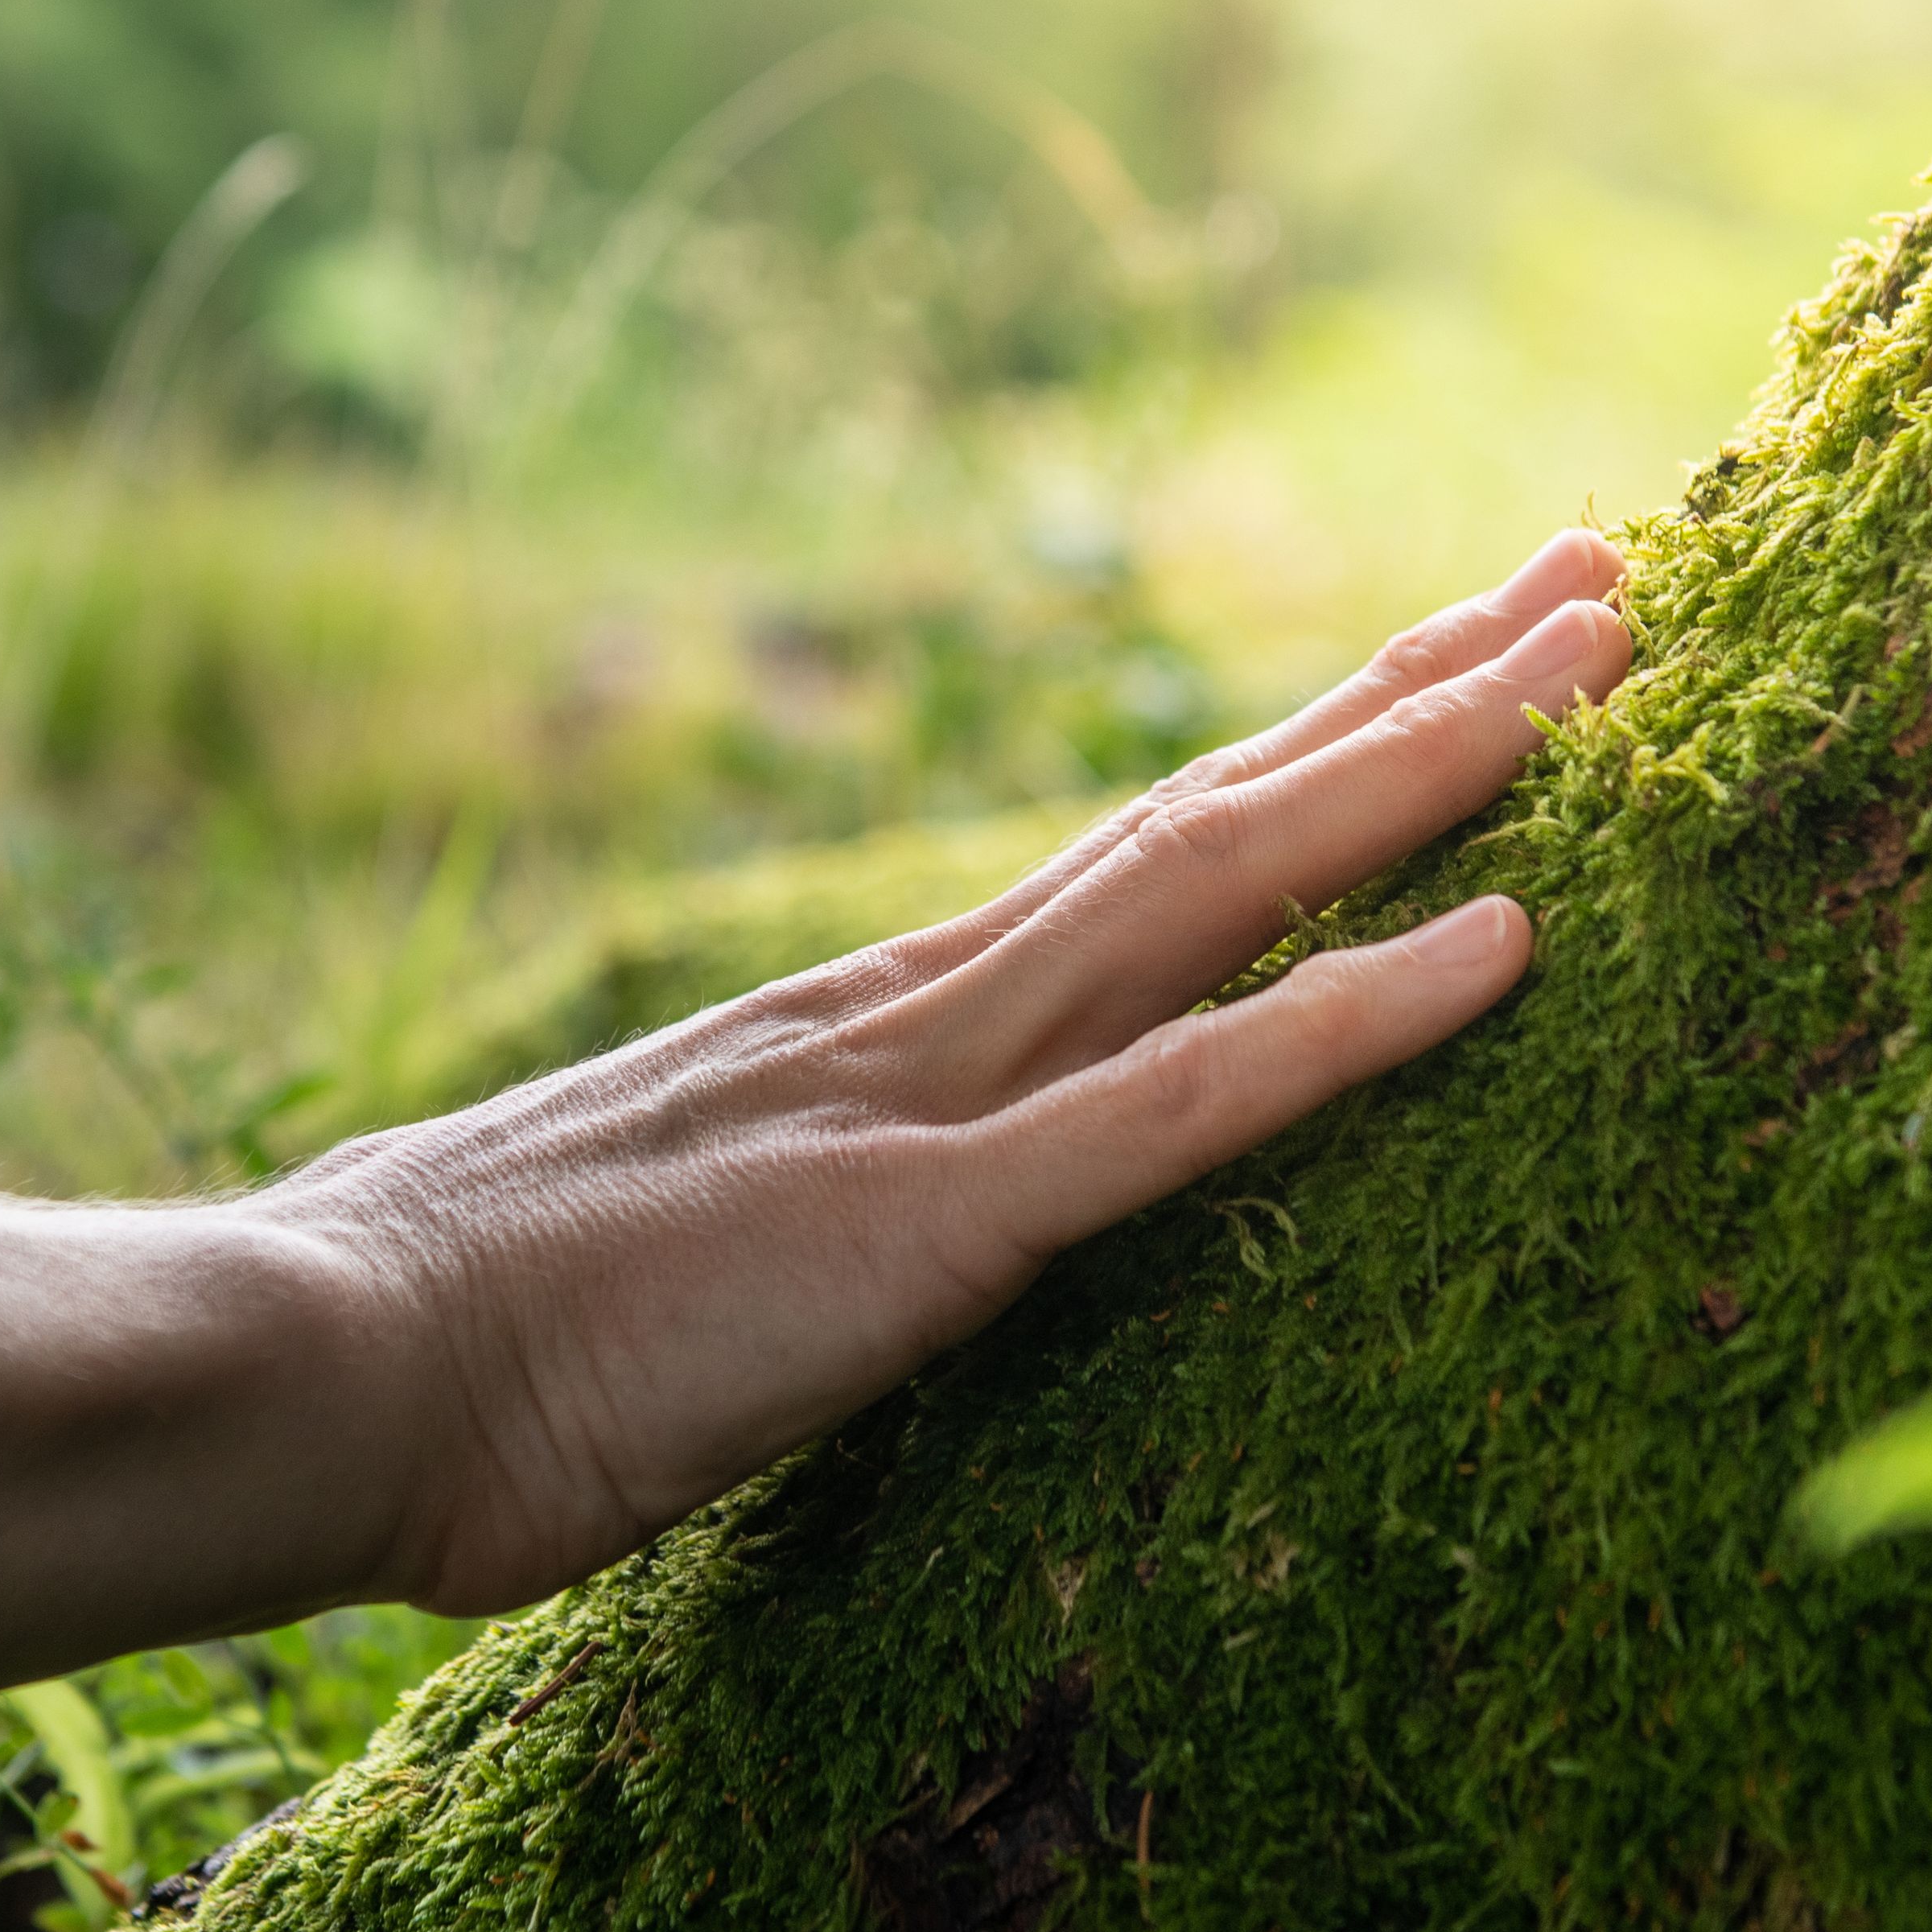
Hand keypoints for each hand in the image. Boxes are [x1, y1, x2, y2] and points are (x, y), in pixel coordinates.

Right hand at [286, 530, 1633, 1613]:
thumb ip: (795, 1203)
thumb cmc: (469, 1337)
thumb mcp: (685, 1244)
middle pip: (1226, 814)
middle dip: (1426, 693)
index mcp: (882, 1023)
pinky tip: (1510, 945)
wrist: (324, 1360)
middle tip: (1604, 571)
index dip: (1315, 753)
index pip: (1149, 854)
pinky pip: (1187, 1107)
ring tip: (1607, 667)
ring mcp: (938, 1097)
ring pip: (1233, 890)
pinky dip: (1357, 1018)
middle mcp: (933, 1009)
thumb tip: (837, 1225)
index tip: (1461, 659)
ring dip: (1431, 776)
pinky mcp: (934, 1226)